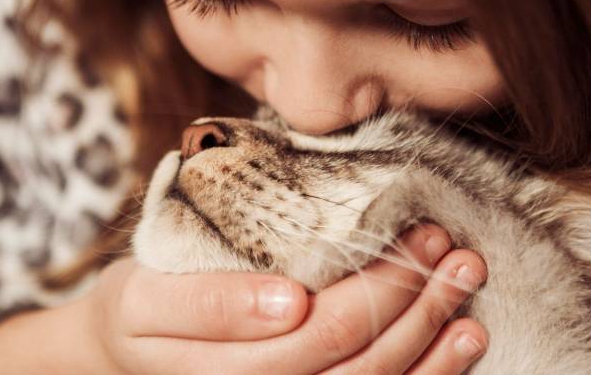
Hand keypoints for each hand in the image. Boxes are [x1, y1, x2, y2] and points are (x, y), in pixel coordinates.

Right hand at [0, 225, 486, 373]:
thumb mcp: (142, 297)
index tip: (418, 229)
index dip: (380, 283)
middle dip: (416, 298)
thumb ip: (209, 303)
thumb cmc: (135, 312)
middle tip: (449, 242)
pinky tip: (464, 340)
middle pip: (361, 357)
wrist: (124, 355)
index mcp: (225, 373)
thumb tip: (291, 301)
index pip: (324, 331)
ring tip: (467, 279)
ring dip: (434, 333)